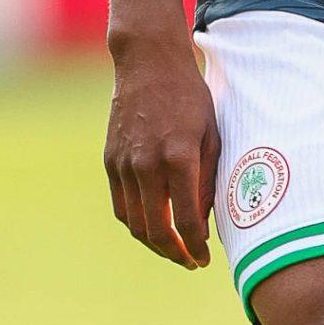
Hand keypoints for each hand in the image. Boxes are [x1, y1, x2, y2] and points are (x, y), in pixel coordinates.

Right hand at [104, 35, 219, 268]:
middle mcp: (146, 164)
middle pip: (156, 230)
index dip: (197, 247)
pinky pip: (121, 205)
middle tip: (191, 261)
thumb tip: (206, 220)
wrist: (148, 63)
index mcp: (178, 157)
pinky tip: (153, 227)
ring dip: (153, 243)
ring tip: (173, 249)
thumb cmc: (190, 97)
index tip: (206, 258)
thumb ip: (209, 179)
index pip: (187, 220)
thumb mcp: (213, 134)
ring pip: (134, 222)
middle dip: (175, 253)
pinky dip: (135, 223)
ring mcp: (124, 163)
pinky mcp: (110, 160)